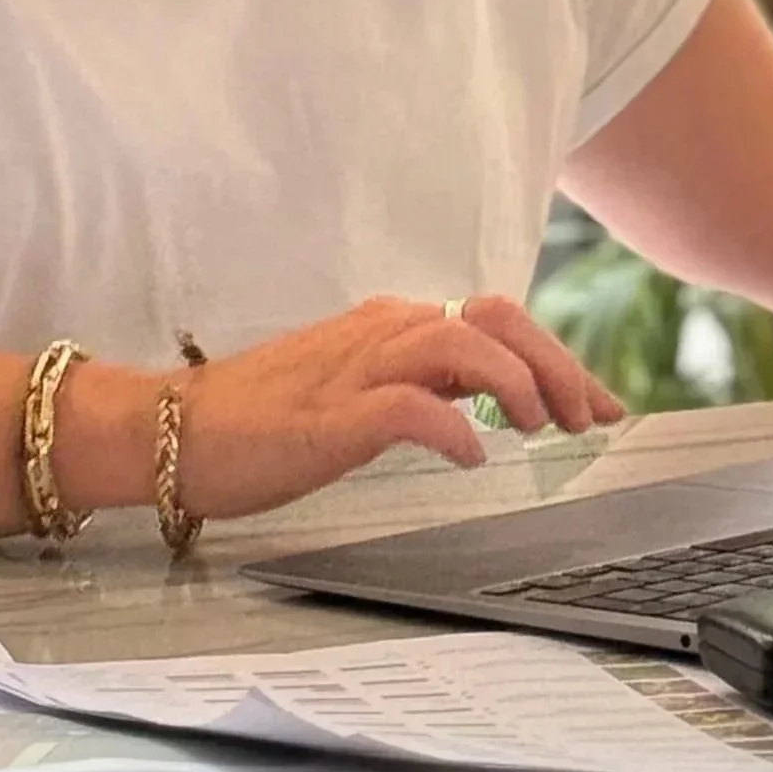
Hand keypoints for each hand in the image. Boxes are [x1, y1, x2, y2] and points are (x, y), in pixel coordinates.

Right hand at [167, 294, 624, 520]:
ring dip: (514, 382)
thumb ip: (420, 385)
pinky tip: (472, 454)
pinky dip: (450, 425)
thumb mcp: (360, 393)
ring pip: (460, 342)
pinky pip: (405, 405)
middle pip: (493, 317)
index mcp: (392, 325)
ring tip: (542, 427)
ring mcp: (354, 368)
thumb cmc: (261, 420)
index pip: (496, 319)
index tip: (602, 402)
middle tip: (591, 417)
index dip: (558, 356)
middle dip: (556, 362)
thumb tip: (484, 401)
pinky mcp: (328, 414)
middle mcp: (382, 331)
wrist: (169, 429)